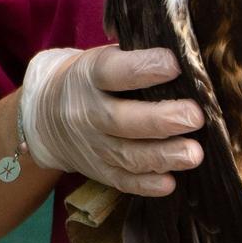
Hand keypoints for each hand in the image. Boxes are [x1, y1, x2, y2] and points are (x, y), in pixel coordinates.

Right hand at [19, 46, 206, 196]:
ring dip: (162, 156)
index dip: (143, 68)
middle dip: (160, 120)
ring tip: (194, 153)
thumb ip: (136, 58)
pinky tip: (170, 183)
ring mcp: (92, 145)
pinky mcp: (99, 170)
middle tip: (195, 117)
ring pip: (126, 155)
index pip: (113, 71)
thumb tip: (186, 58)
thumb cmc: (93, 80)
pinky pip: (122, 181)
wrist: (46, 114)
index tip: (174, 65)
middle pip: (121, 119)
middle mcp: (87, 112)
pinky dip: (145, 185)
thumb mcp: (103, 58)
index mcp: (89, 76)